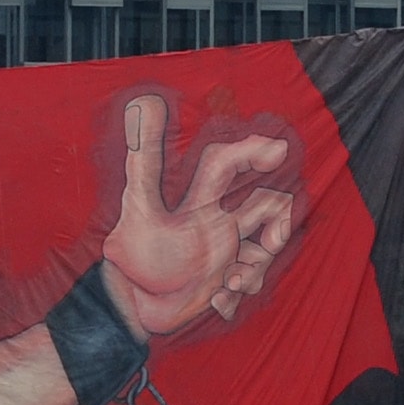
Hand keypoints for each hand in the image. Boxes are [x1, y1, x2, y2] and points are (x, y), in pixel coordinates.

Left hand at [97, 93, 300, 342]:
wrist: (126, 302)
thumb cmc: (133, 253)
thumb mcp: (139, 205)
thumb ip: (144, 157)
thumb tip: (143, 101)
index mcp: (198, 199)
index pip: (227, 165)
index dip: (250, 150)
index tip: (277, 150)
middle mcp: (216, 222)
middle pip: (264, 206)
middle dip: (277, 221)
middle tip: (273, 241)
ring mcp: (222, 253)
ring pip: (263, 248)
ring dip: (257, 266)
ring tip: (231, 284)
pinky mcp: (222, 285)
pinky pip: (246, 286)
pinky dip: (237, 296)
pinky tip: (218, 303)